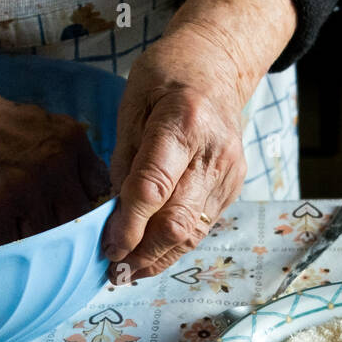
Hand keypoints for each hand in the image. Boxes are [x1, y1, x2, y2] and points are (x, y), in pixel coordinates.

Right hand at [0, 79, 109, 247]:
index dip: (88, 207)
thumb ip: (66, 156)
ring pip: (48, 237)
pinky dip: (5, 247)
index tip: (80, 217)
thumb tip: (88, 196)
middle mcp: (54, 164)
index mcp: (70, 141)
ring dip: (36, 243)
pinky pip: (12, 246)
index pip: (98, 189)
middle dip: (66, 230)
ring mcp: (25, 189)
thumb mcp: (39, 125)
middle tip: (52, 236)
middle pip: (79, 219)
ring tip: (22, 236)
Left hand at [101, 27, 247, 281]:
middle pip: (177, 221)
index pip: (153, 187)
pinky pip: (201, 228)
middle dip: (142, 253)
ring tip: (128, 273)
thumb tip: (114, 214)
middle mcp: (213, 153)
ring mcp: (228, 173)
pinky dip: (174, 247)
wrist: (217, 67)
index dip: (129, 225)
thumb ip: (124, 159)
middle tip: (114, 272)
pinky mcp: (233, 188)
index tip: (108, 249)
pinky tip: (151, 256)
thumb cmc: (166, 79)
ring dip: (158, 259)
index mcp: (183, 122)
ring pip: (192, 233)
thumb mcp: (132, 105)